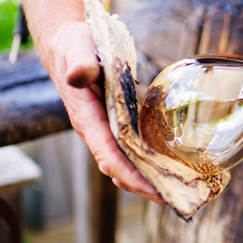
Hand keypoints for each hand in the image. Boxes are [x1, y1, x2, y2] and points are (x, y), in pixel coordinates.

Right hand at [40, 20, 164, 203]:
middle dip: (145, 186)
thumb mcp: (76, 50)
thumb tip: (80, 75)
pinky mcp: (113, 123)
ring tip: (177, 190)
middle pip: (119, 168)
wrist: (64, 43)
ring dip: (148, 179)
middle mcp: (95, 130)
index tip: (153, 190)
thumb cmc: (72, 46)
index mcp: (86, 118)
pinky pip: (130, 150)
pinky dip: (147, 162)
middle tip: (176, 198)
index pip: (108, 155)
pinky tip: (168, 166)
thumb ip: (79, 64)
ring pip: (125, 162)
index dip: (130, 175)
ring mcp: (104, 129)